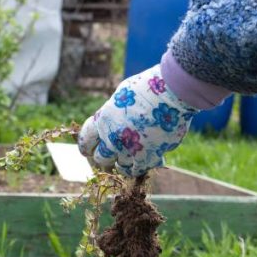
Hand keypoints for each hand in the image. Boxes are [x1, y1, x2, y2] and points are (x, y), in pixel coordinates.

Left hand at [77, 64, 195, 176]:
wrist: (171, 91)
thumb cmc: (147, 87)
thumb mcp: (120, 96)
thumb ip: (112, 113)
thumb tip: (112, 124)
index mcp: (103, 120)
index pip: (85, 141)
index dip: (86, 147)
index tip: (88, 151)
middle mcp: (112, 138)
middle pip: (101, 157)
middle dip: (104, 156)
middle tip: (110, 155)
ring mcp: (129, 149)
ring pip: (120, 165)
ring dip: (122, 163)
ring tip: (126, 159)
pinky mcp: (148, 156)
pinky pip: (137, 170)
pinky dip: (138, 167)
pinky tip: (140, 163)